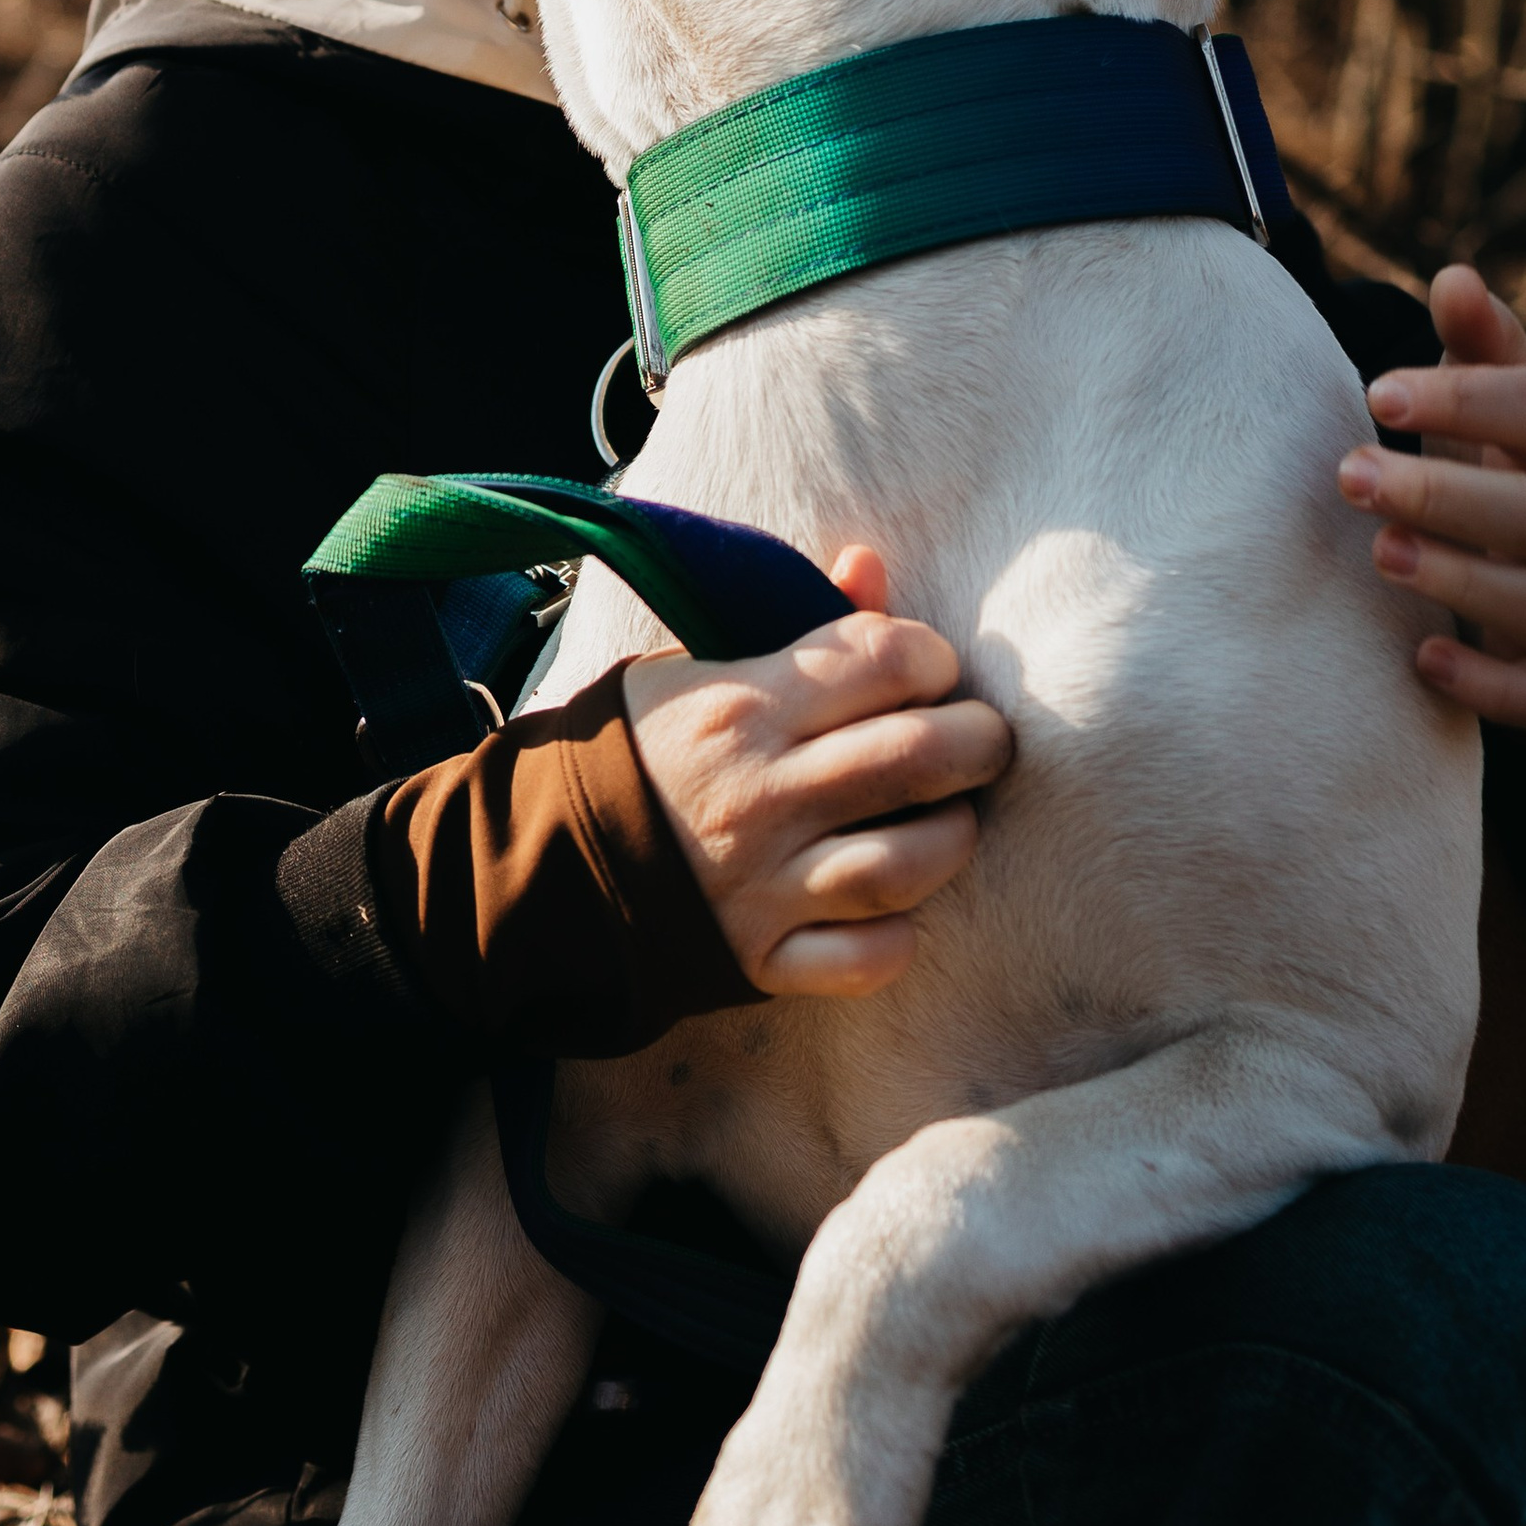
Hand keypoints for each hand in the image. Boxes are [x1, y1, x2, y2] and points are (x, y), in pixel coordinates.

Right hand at [624, 548, 1010, 1000]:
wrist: (546, 860)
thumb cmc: (643, 748)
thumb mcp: (697, 664)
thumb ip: (799, 624)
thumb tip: (870, 566)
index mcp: (744, 706)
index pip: (888, 658)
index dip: (933, 658)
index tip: (930, 672)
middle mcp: (759, 795)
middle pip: (918, 758)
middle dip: (980, 742)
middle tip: (980, 742)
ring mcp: (762, 885)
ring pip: (907, 863)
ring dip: (953, 837)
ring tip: (948, 820)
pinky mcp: (759, 959)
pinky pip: (865, 958)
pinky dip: (898, 936)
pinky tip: (898, 909)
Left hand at [1338, 265, 1525, 730]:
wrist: (1522, 550)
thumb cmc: (1491, 455)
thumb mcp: (1486, 393)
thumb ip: (1474, 340)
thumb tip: (1455, 278)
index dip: (1466, 400)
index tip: (1377, 392)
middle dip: (1446, 494)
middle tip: (1351, 475)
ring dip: (1464, 581)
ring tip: (1381, 555)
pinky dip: (1491, 685)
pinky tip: (1422, 657)